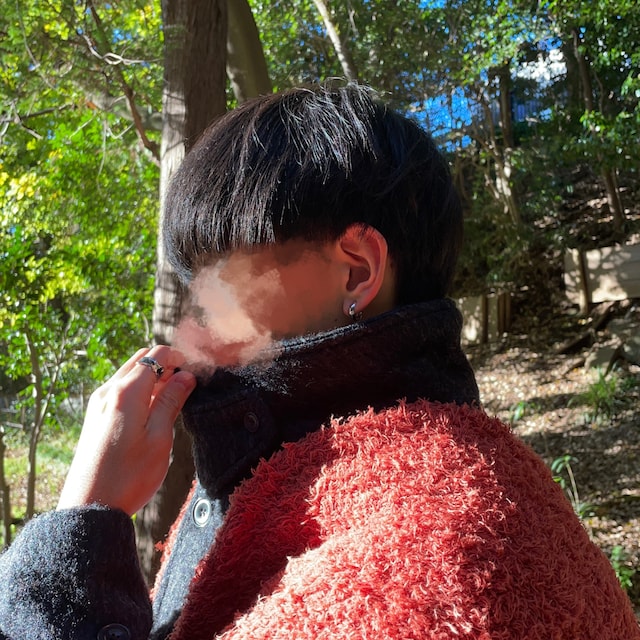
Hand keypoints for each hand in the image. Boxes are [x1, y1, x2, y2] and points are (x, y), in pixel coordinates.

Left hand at [57, 346, 196, 515]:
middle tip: (184, 386)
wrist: (90, 507)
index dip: (178, 359)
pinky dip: (139, 390)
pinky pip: (120, 389)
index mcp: (126, 392)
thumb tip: (186, 376)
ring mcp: (98, 402)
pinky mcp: (95, 415)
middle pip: (141, 359)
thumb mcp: (160, 438)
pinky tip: (151, 413)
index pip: (156, 355)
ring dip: (152, 378)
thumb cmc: (130, 476)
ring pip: (130, 373)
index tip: (193, 374)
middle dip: (165, 365)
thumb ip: (171, 402)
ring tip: (170, 402)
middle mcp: (108, 391)